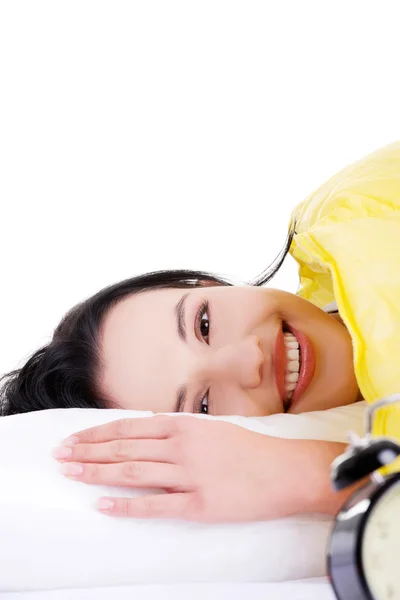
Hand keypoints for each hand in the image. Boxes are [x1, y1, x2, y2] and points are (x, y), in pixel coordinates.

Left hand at [53, 415, 322, 521]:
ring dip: (97, 473)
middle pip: (124, 449)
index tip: (74, 439)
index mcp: (184, 425)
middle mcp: (181, 446)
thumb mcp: (210, 428)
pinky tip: (103, 505)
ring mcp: (189, 475)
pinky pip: (155, 506)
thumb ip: (177, 429)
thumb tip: (145, 431)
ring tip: (70, 473)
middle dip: (87, 451)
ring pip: (133, 473)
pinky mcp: (199, 503)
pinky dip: (126, 506)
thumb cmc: (249, 449)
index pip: (128, 428)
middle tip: (59, 456)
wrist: (285, 470)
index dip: (97, 433)